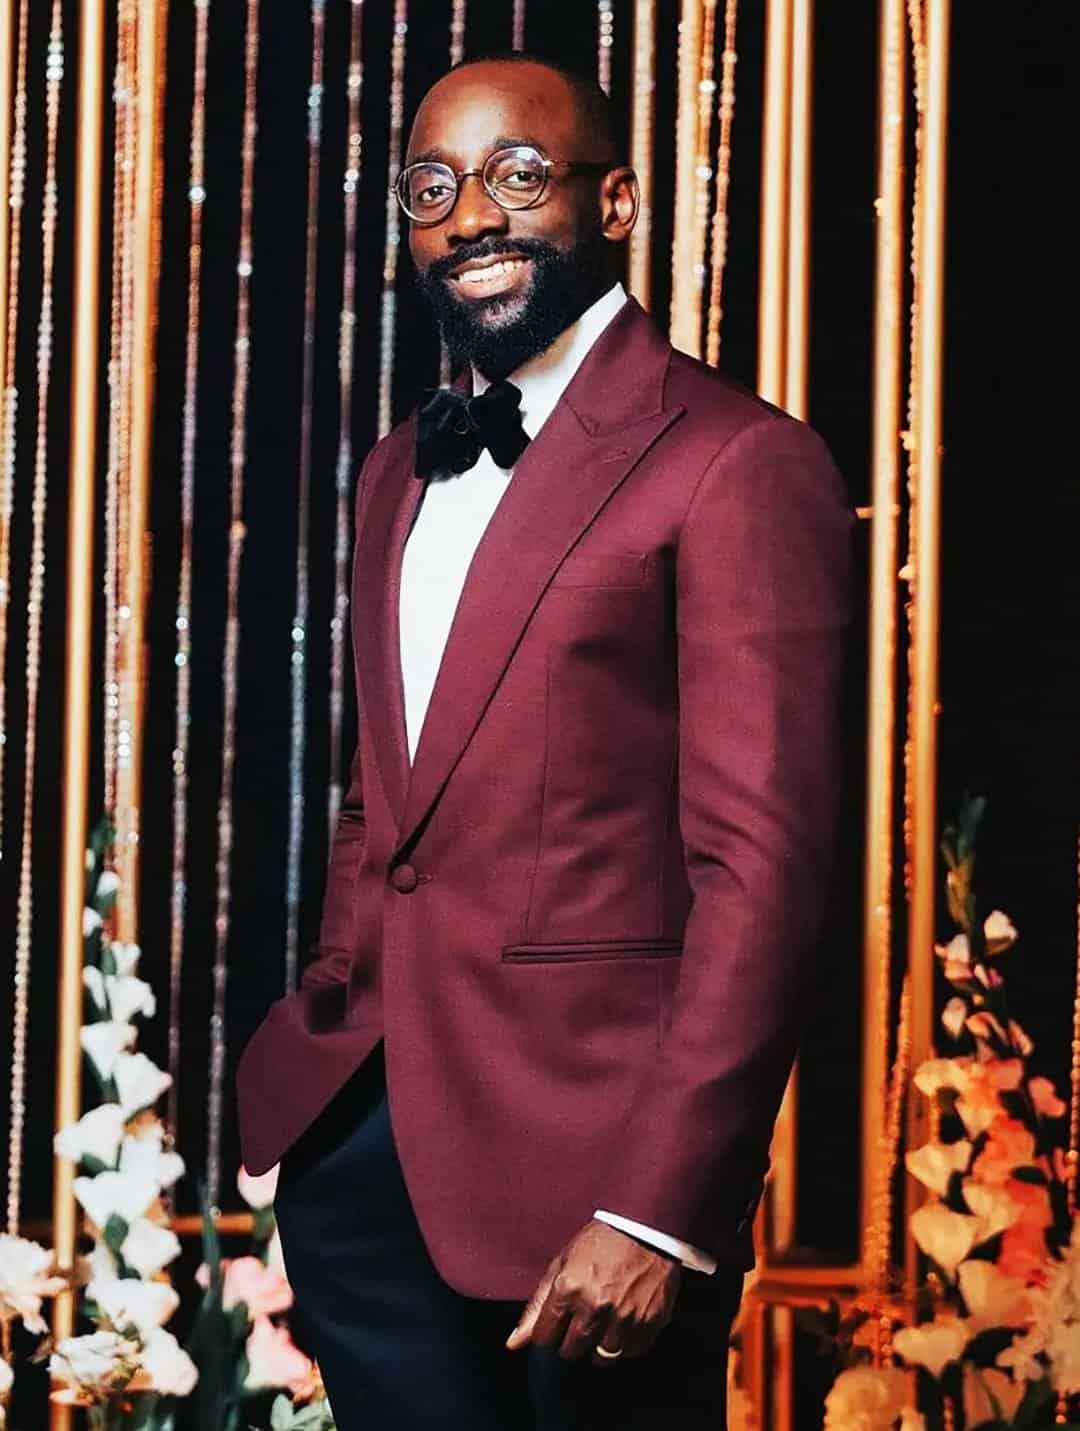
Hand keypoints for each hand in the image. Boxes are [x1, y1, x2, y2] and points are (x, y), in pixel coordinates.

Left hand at [505, 1219, 681, 1366]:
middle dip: (572, 1338)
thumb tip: (514, 1343)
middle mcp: (595, 1306)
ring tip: (606, 1319)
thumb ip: (538, 1304)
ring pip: (601, 1358)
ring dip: (600, 1343)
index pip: (545, 1338)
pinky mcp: (649, 1323)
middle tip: (584, 1316)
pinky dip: (626, 1343)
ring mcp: (624, 1317)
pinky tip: (625, 1320)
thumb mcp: (563, 1262)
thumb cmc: (602, 1241)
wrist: (647, 1226)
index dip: (549, 1331)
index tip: (558, 1321)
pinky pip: (630, 1352)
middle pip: (571, 1351)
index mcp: (569, 1288)